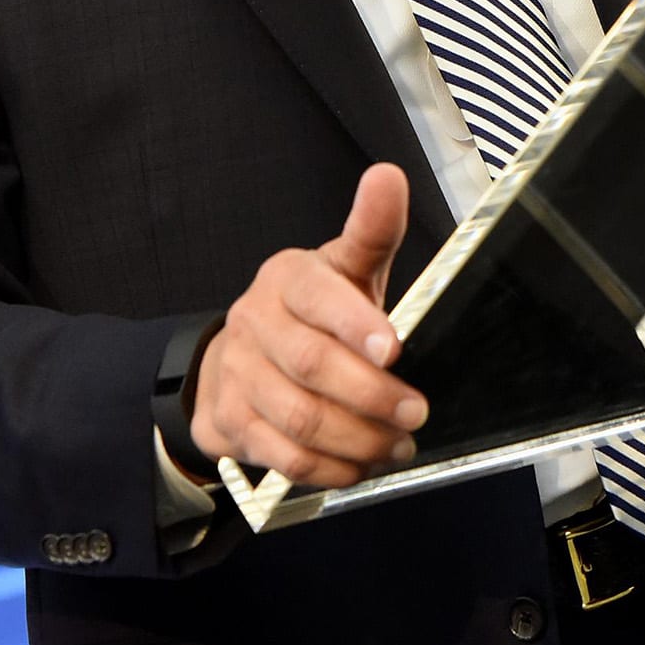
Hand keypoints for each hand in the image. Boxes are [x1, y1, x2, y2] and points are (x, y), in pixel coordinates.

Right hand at [187, 164, 427, 489]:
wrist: (241, 356)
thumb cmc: (315, 309)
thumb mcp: (346, 267)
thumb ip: (373, 229)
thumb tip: (387, 176)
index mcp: (288, 277)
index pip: (318, 294)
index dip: (355, 322)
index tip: (394, 348)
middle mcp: (255, 321)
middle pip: (312, 364)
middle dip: (371, 394)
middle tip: (415, 411)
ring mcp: (237, 374)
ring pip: (298, 417)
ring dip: (357, 438)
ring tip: (398, 444)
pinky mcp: (229, 422)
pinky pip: (281, 456)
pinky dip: (328, 469)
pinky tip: (360, 466)